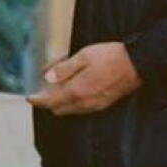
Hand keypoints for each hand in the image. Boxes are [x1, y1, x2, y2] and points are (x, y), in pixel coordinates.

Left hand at [27, 42, 141, 115]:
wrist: (137, 64)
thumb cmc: (109, 56)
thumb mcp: (83, 56)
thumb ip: (63, 68)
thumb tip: (46, 77)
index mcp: (76, 91)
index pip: (50, 101)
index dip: (37, 100)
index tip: (29, 98)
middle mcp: (84, 103)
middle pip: (58, 109)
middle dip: (48, 102)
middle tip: (42, 91)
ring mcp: (94, 106)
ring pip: (70, 110)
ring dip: (61, 103)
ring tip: (57, 89)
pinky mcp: (103, 105)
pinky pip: (82, 109)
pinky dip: (73, 103)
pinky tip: (74, 91)